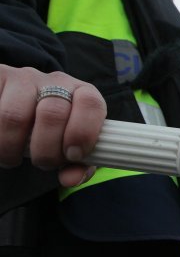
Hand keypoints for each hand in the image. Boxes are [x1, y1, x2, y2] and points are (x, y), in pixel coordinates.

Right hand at [0, 65, 106, 186]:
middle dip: (47, 150)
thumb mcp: (71, 149)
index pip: (90, 103)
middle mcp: (55, 81)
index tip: (73, 155)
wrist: (18, 109)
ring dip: (11, 147)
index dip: (83, 132)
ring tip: (12, 157)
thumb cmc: (53, 134)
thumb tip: (71, 178)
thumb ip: (78, 166)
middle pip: (53, 114)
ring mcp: (23, 78)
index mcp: (82, 94)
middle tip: (42, 163)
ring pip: (15, 115)